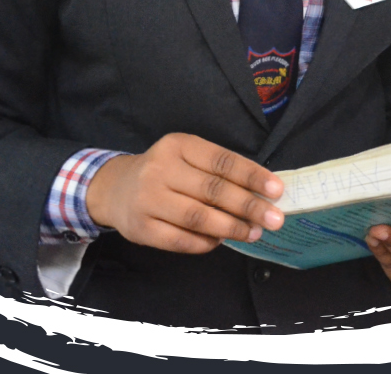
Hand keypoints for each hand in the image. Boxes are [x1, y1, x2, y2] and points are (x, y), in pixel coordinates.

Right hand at [84, 133, 284, 253]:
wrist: (113, 188)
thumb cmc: (164, 172)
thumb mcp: (187, 157)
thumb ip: (219, 170)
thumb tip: (262, 193)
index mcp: (178, 146)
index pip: (222, 161)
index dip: (252, 176)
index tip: (277, 190)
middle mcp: (160, 170)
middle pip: (213, 190)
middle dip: (249, 206)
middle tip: (274, 218)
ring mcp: (147, 200)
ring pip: (198, 217)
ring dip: (231, 227)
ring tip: (253, 232)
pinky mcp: (140, 228)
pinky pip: (180, 240)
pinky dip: (205, 243)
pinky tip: (221, 241)